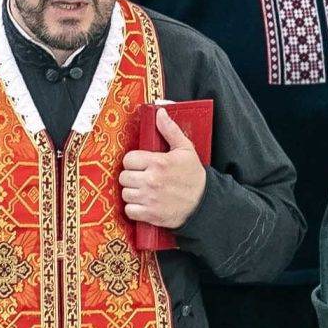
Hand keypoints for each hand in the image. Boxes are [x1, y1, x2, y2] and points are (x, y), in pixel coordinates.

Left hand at [119, 107, 206, 229]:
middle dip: (131, 177)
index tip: (140, 165)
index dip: (133, 162)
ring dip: (132, 192)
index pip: (128, 159)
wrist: (203, 202)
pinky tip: (143, 203)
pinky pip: (129, 210)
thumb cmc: (193, 175)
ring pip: (125, 194)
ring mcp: (150, 199)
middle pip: (123, 177)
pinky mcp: (150, 215)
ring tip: (143, 190)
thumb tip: (159, 112)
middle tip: (141, 178)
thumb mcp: (185, 149)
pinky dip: (134, 209)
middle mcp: (151, 180)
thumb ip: (170, 130)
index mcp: (158, 163)